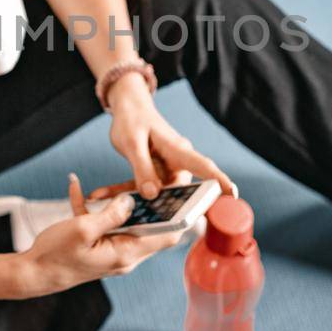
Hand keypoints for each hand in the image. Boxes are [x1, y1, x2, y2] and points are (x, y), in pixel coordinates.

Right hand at [21, 174, 187, 295]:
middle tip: (157, 177)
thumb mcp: (82, 230)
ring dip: (115, 204)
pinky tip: (77, 191)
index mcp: (125, 253)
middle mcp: (125, 255)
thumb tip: (132, 201)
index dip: (182, 218)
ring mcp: (113, 250)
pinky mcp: (100, 246)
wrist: (32, 273)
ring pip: (126, 222)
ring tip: (101, 189)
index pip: (167, 236)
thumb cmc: (55, 255)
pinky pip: (105, 224)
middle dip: (150, 202)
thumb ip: (111, 215)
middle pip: (150, 226)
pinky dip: (95, 208)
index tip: (192, 198)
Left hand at [102, 72, 237, 201]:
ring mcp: (165, 169)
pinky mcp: (154, 173)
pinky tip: (99, 195)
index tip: (232, 195)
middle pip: (178, 191)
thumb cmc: (132, 119)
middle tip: (143, 224)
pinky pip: (141, 187)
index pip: (203, 167)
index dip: (218, 182)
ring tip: (102, 203)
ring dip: (132, 201)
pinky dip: (123, 192)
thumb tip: (153, 194)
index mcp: (178, 150)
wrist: (126, 106)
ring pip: (156, 194)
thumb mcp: (132, 142)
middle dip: (162, 209)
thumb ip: (142, 168)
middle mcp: (176, 162)